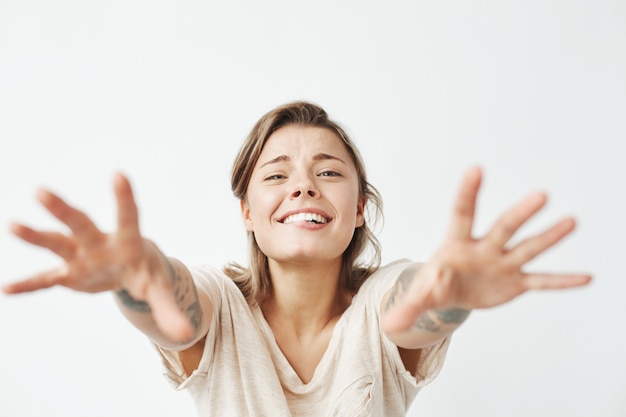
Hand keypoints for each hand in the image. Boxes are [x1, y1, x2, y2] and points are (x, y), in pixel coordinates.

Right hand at [3, 174, 193, 341]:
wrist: (134, 270)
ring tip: (12, 225)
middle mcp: (100, 243)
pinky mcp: (69, 273)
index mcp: (128, 241)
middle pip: (80, 223)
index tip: (119, 174)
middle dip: (62, 210)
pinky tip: (6, 288)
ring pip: (57, 242)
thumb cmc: (149, 273)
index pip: (128, 216)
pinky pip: (46, 279)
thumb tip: (185, 334)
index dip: (124, 198)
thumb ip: (170, 310)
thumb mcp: (160, 290)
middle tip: (41, 191)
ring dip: (36, 236)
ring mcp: (81, 256)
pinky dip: (29, 285)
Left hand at [383, 167, 591, 332]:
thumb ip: (408, 306)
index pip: (461, 212)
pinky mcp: (515, 283)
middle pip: (503, 227)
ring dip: (548, 237)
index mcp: (456, 243)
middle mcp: (484, 247)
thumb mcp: (421, 294)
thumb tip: (388, 324)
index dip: (468, 192)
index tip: (476, 169)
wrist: (451, 292)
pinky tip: (586, 277)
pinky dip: (562, 281)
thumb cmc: (435, 283)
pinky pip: (541, 281)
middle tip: (541, 195)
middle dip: (520, 213)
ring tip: (571, 221)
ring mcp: (502, 263)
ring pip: (527, 248)